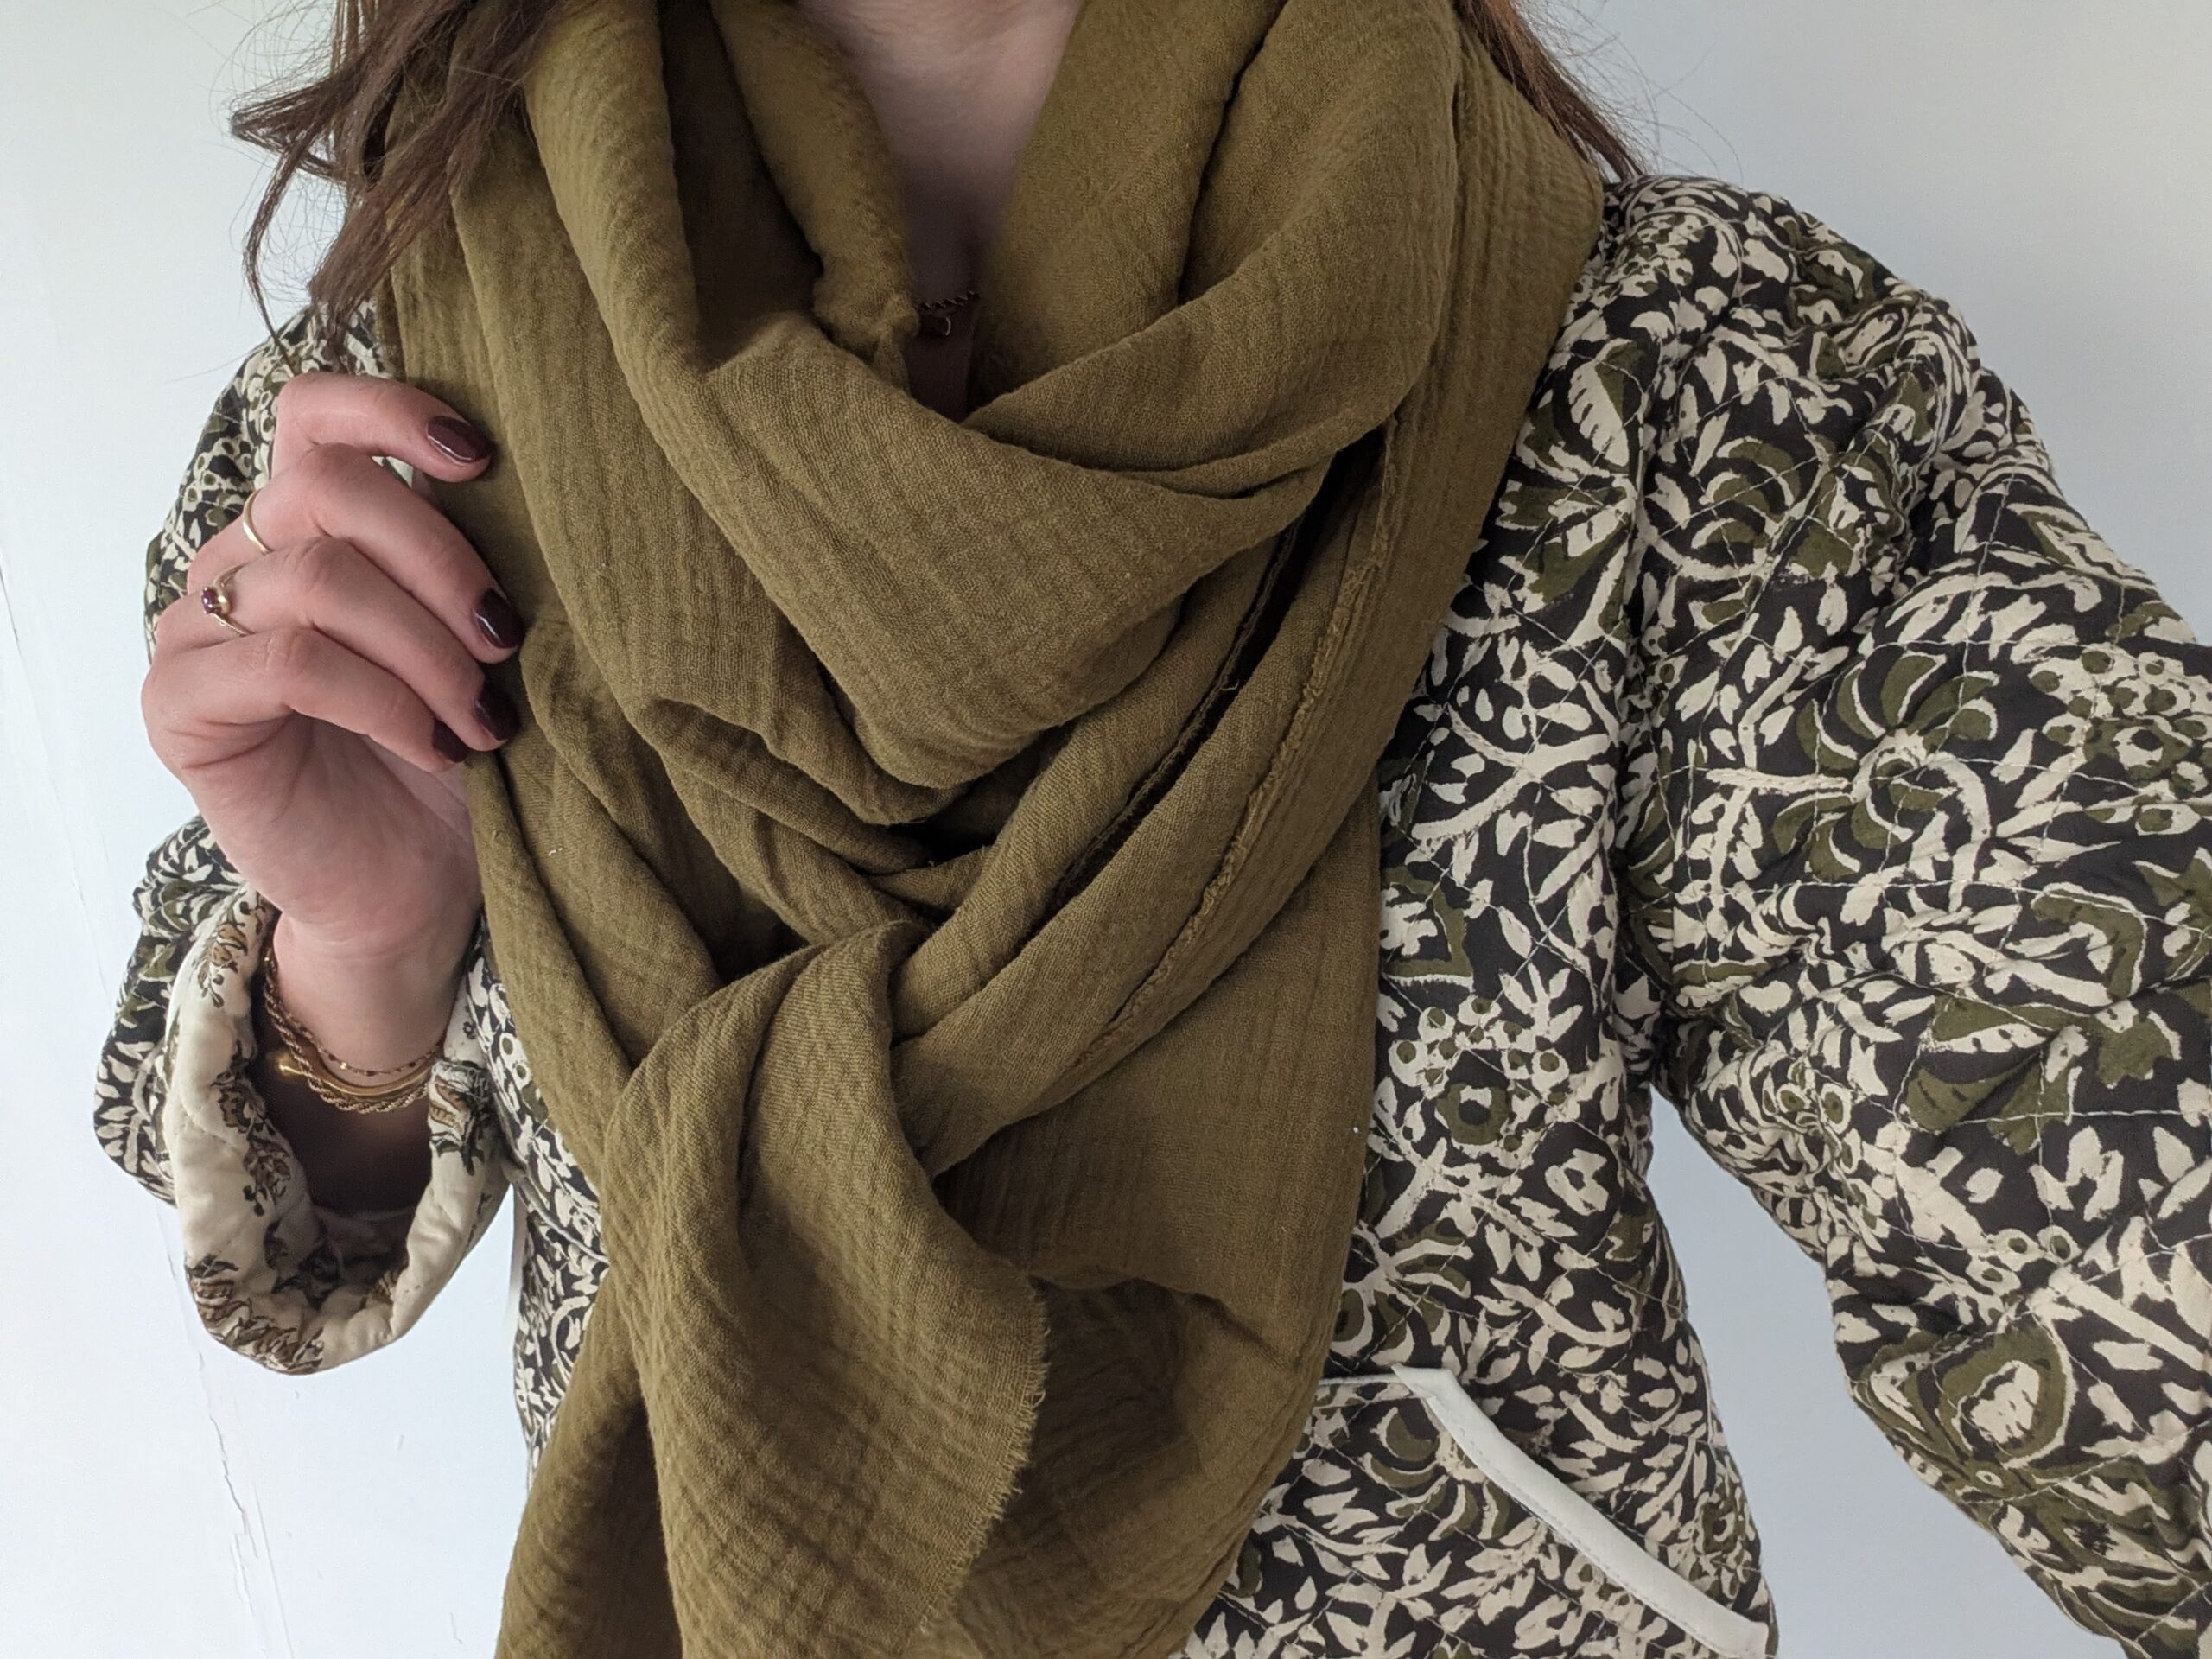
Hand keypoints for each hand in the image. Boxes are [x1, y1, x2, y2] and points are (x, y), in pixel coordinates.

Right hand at [142, 371, 518, 979]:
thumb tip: (537, 492)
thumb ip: (469, 566)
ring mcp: (199, 631)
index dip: (392, 411)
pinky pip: (293, 665)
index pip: (313, 415)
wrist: (413, 890)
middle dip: (442, 562)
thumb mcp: (476, 647)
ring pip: (320, 580)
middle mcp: (242, 564)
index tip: (482, 460)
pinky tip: (434, 745)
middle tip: (505, 644)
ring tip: (484, 718)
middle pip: (330, 489)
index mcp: (306, 529)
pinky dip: (385, 702)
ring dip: (427, 650)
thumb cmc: (452, 759)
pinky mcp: (182, 707)